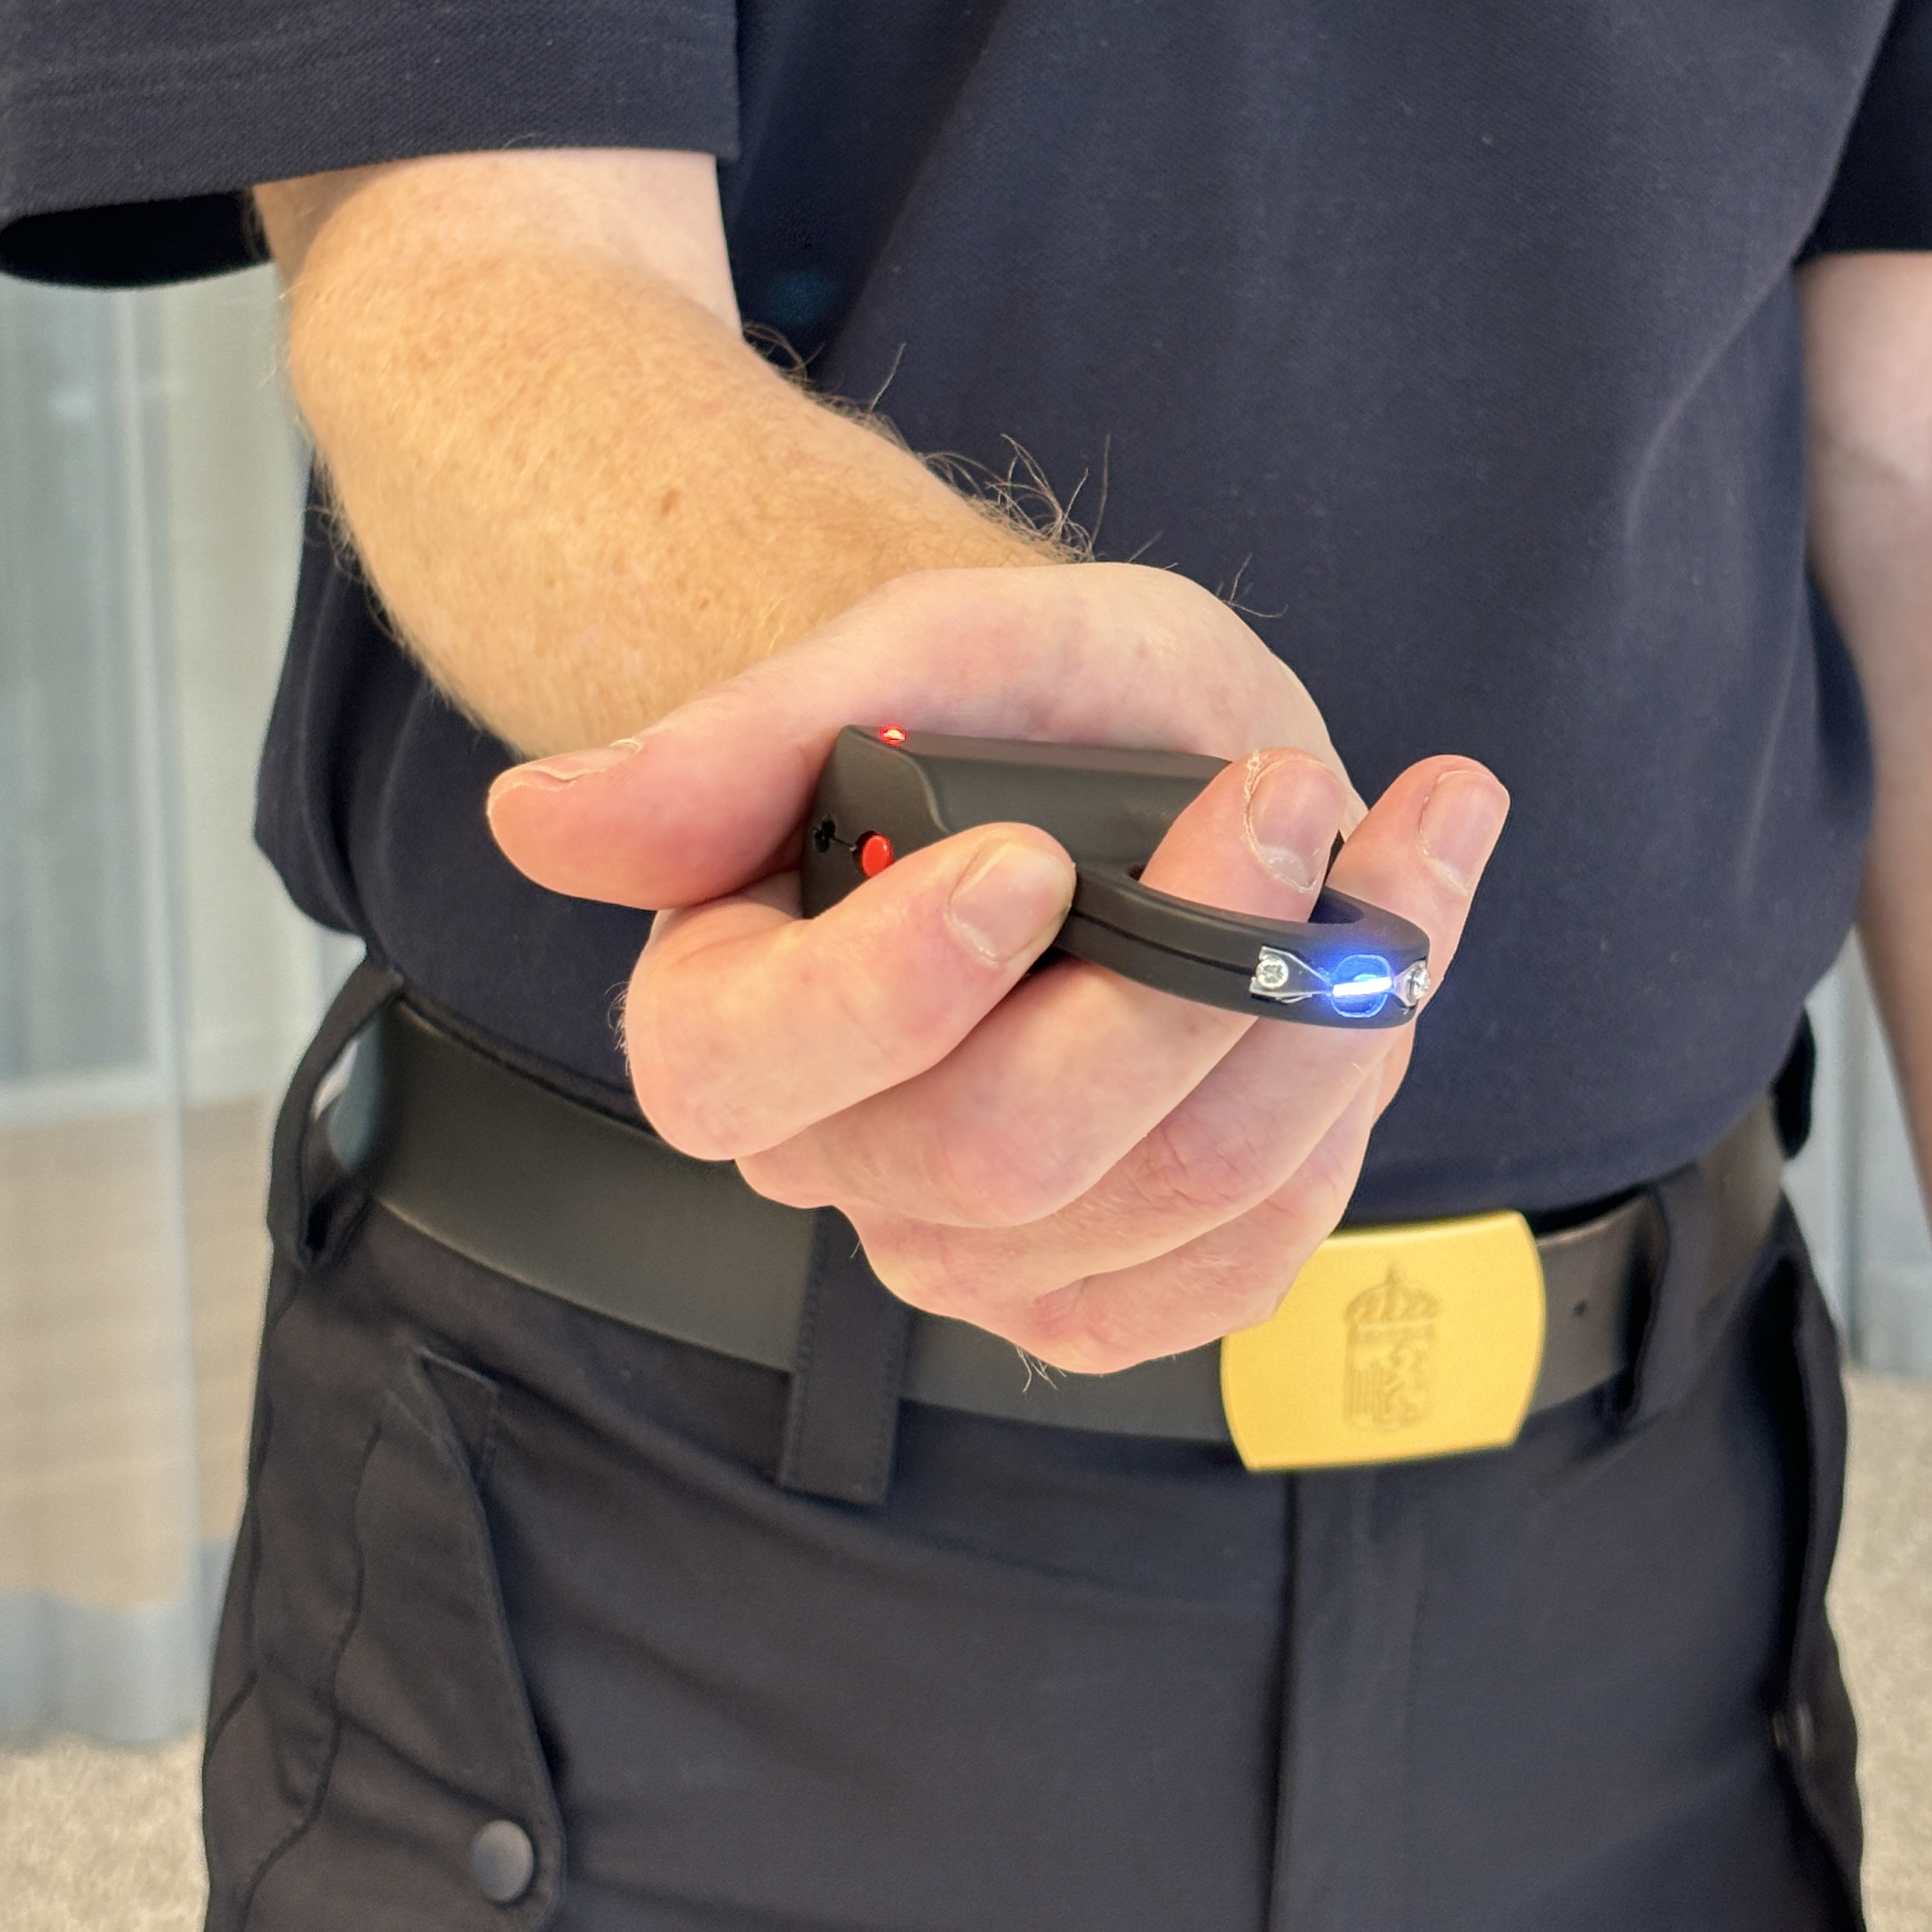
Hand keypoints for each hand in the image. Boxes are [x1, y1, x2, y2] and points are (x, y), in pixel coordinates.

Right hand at [488, 560, 1507, 1366]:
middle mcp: (843, 1157)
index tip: (1023, 859)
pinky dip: (1356, 1078)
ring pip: (1170, 1195)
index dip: (890, 988)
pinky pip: (1257, 1251)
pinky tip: (1393, 926)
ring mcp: (988, 1246)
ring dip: (1314, 1004)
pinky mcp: (1126, 1287)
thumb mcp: (928, 644)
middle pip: (1000, 1155)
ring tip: (1367, 829)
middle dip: (1182, 969)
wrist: (1144, 750)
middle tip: (1277, 789)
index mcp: (734, 1010)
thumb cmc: (1026, 699)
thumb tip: (538, 824)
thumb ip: (751, 731)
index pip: (742, 1076)